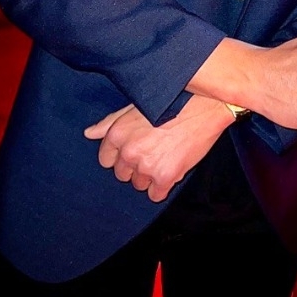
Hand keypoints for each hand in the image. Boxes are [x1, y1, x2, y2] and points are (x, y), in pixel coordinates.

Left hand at [83, 96, 230, 200]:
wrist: (207, 106)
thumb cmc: (173, 101)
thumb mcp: (137, 105)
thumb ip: (111, 122)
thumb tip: (89, 133)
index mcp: (118, 133)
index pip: (106, 159)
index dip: (122, 155)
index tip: (136, 148)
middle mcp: (128, 151)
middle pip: (123, 174)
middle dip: (136, 166)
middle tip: (155, 149)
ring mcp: (146, 165)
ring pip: (139, 184)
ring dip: (150, 176)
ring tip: (166, 154)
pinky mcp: (165, 177)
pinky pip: (156, 195)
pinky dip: (164, 185)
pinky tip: (174, 166)